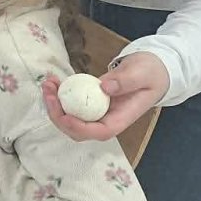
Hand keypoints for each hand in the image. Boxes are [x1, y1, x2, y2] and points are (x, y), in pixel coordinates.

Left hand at [42, 51, 169, 140]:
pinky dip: (59, 96)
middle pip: (79, 130)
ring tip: (48, 83)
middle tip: (48, 92)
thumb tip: (104, 87)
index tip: (66, 115)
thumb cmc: (151, 72)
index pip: (100, 132)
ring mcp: (97, 113)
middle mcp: (108, 119)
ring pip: (71, 119)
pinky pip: (71, 105)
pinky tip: (54, 81)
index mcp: (123, 118)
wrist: (152, 69)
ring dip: (55, 105)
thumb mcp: (142, 72)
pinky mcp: (90, 103)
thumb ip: (126, 80)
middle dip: (59, 116)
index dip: (80, 128)